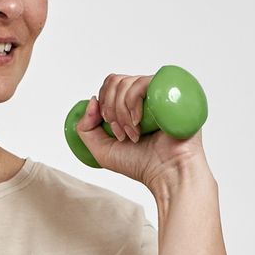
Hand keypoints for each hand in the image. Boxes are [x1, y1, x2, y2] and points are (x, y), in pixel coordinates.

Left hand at [74, 70, 207, 188]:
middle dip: (111, 110)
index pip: (110, 86)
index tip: (112, 129)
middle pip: (114, 81)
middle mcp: (144, 95)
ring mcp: (156, 92)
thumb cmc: (141, 164)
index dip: (103, 105)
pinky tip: (139, 122)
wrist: (167, 172)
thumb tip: (92, 100)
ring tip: (133, 133)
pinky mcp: (168, 91)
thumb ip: (86, 128)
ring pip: (125, 83)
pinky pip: (141, 84)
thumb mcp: (101, 150)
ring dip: (122, 113)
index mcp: (131, 104)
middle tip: (122, 134)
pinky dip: (132, 104)